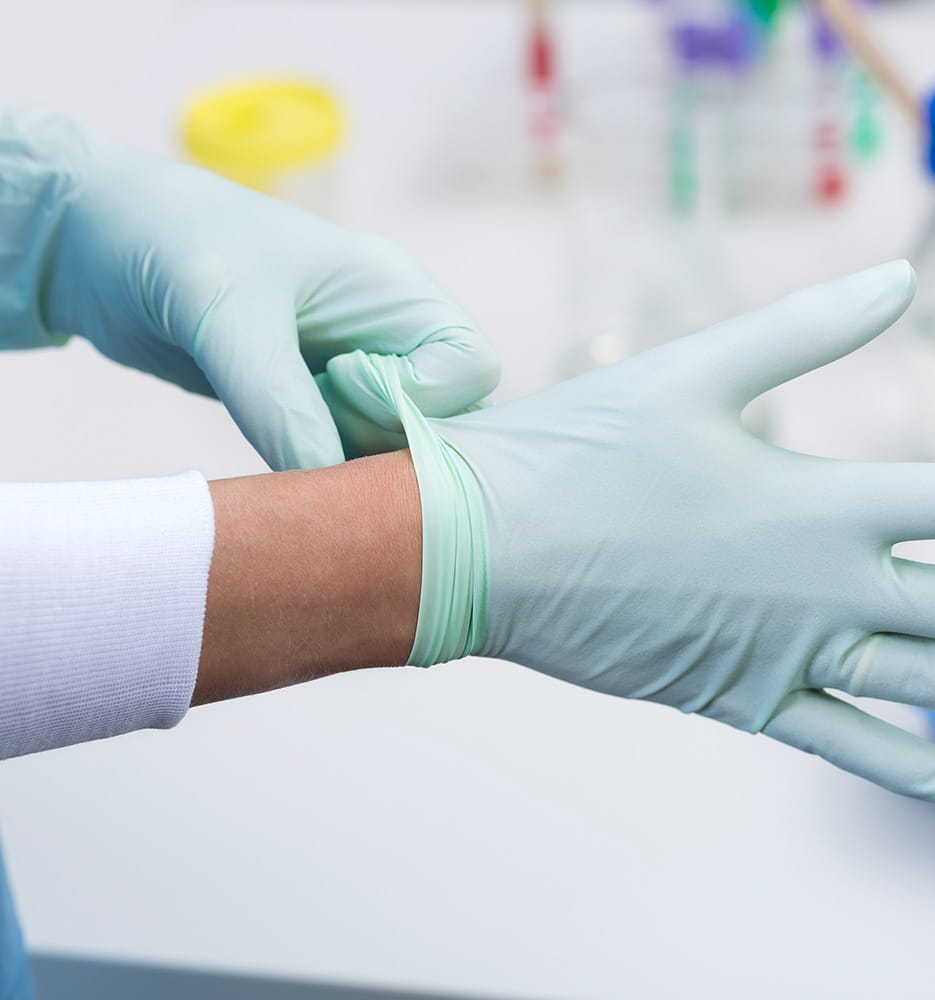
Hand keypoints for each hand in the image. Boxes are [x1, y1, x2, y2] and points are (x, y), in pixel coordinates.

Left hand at [0, 107, 498, 469]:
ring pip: (398, 445)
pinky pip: (349, 453)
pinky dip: (321, 468)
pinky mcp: (317, 401)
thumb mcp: (227, 318)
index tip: (338, 381)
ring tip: (281, 432)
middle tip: (311, 425)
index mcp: (394, 289)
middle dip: (388, 438)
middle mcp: (389, 331)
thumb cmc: (171, 243)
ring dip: (351, 460)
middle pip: (447, 416)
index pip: (470, 367)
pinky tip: (275, 450)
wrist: (98, 242)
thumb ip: (281, 404)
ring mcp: (356, 368)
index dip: (421, 396)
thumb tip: (330, 490)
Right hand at [321, 261, 934, 804]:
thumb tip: (898, 280)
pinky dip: (903, 760)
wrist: (480, 548)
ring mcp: (782, 650)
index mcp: (816, 499)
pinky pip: (838, 737)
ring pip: (928, 682)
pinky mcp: (735, 696)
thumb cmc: (578, 451)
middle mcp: (819, 585)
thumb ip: (806, 331)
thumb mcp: (693, 370)